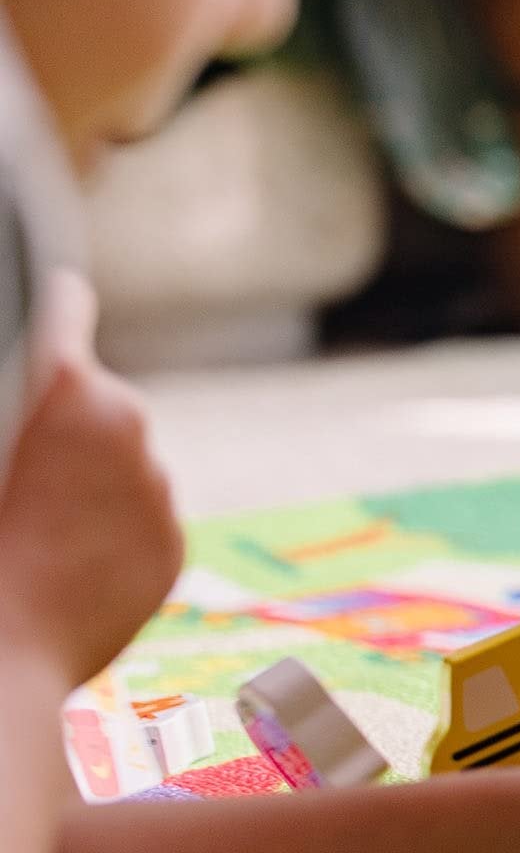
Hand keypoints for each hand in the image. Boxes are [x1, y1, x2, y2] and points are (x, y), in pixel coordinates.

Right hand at [0, 274, 180, 690]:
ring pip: (123, 467)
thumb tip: (33, 408)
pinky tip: (61, 561)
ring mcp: (155, 492)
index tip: (63, 292)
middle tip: (20, 465)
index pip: (64, 312)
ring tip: (33, 525)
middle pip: (100, 404)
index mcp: (65, 388)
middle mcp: (127, 430)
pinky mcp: (170, 547)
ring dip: (90, 482)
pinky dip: (109, 531)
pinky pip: (139, 521)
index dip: (57, 303)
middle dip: (67, 423)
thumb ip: (11, 409)